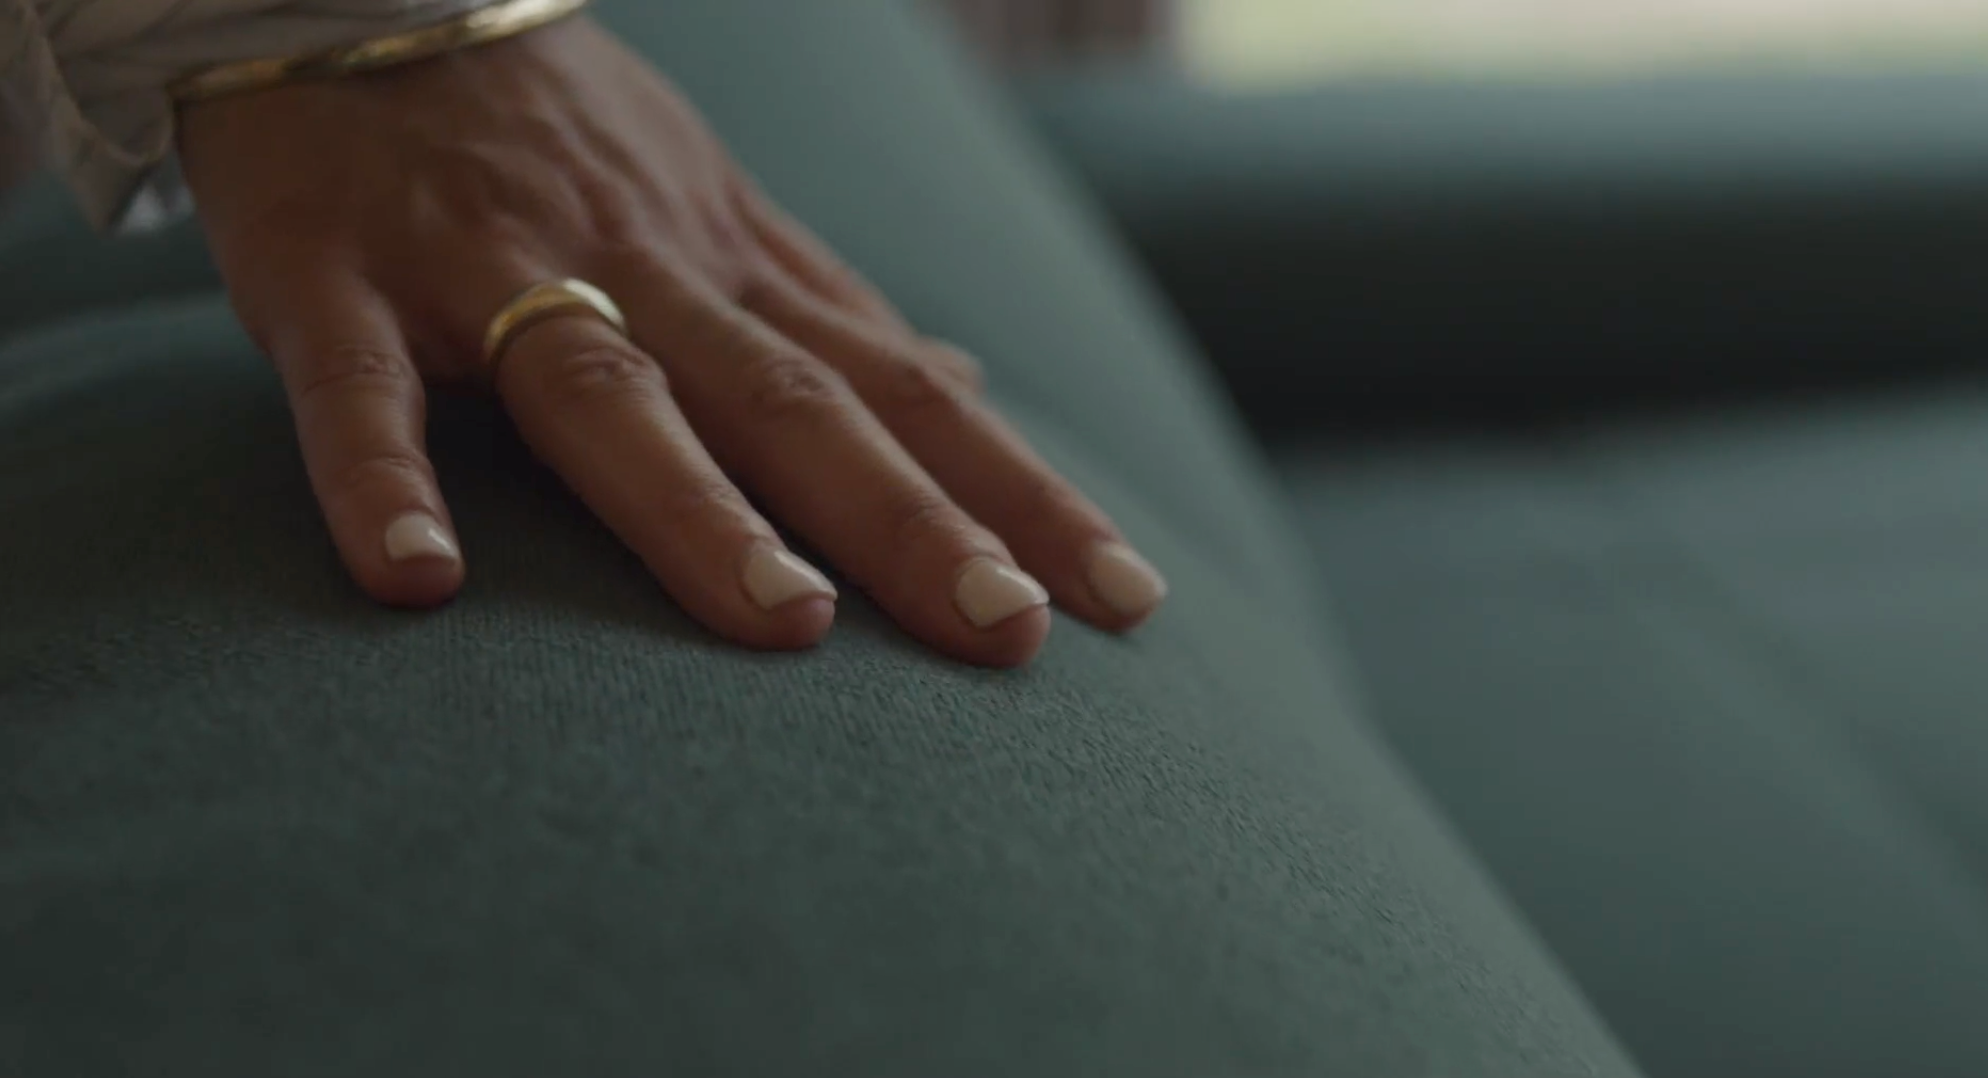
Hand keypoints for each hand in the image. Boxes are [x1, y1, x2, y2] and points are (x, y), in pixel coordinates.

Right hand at [175, 16, 1166, 666]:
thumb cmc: (560, 134)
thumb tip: (963, 385)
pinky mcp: (334, 275)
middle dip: (909, 518)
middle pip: (796, 402)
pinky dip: (383, 475)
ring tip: (784, 622)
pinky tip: (416, 580)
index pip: (903, 391)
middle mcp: (646, 268)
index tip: (1127, 601)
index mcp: (737, 266)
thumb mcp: (721, 207)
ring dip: (698, 507)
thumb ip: (826, 312)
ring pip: (613, 390)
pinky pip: (360, 385)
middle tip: (1008, 630)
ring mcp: (490, 267)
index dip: (1017, 493)